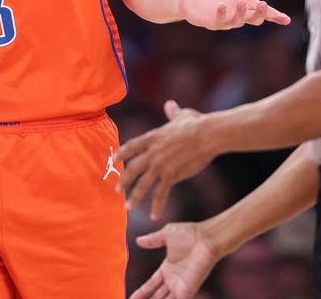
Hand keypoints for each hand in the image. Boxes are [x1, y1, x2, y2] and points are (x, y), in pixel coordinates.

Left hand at [116, 100, 215, 219]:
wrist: (207, 135)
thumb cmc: (197, 123)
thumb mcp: (182, 115)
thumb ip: (172, 113)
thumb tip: (169, 104)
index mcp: (153, 137)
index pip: (131, 146)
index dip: (121, 154)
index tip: (114, 160)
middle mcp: (152, 152)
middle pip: (132, 168)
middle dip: (124, 180)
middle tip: (118, 190)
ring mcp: (160, 165)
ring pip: (142, 184)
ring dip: (134, 196)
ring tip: (128, 206)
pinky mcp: (171, 176)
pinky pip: (160, 194)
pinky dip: (156, 206)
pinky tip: (154, 216)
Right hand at [130, 222, 220, 298]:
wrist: (206, 238)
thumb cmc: (190, 234)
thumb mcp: (166, 235)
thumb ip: (153, 240)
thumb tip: (138, 240)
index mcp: (168, 268)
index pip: (152, 284)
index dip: (142, 292)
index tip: (132, 297)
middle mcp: (173, 280)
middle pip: (157, 296)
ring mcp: (181, 286)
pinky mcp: (187, 290)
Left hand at [179, 0, 290, 29]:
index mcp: (248, 4)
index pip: (265, 12)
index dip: (276, 16)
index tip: (286, 19)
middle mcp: (238, 14)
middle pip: (254, 19)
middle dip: (259, 13)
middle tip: (263, 4)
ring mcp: (225, 20)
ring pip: (238, 22)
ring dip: (241, 13)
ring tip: (242, 2)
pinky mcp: (211, 22)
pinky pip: (219, 22)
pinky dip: (221, 14)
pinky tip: (221, 6)